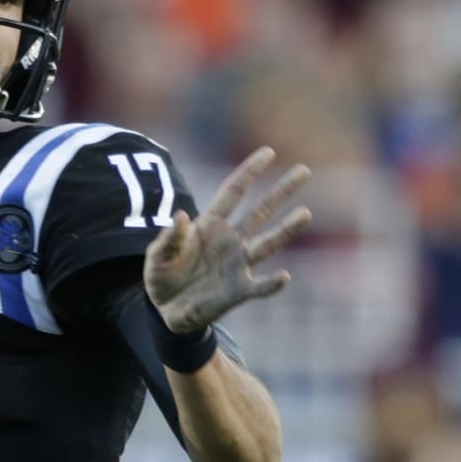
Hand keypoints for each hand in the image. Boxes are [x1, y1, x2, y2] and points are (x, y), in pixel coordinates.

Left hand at [144, 147, 311, 333]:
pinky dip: (271, 283)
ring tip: (305, 213)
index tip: (268, 152)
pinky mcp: (239, 291)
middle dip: (281, 191)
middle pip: (260, 211)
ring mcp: (238, 264)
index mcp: (210, 225)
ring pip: (268, 244)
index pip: (233, 192)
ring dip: (287, 230)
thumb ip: (169, 238)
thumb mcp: (157, 255)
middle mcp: (230, 240)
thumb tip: (181, 216)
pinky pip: (260, 286)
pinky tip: (283, 277)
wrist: (165, 309)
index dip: (249, 172)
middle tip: (303, 170)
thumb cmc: (162, 274)